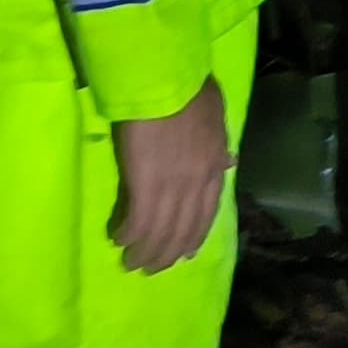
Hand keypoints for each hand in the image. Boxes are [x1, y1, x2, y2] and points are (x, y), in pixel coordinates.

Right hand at [108, 80, 230, 272]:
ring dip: (145, 252)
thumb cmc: (189, 89)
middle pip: (184, 230)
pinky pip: (138, 222)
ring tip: (131, 262)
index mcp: (214, 168)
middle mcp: (197, 185)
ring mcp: (172, 188)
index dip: (195, 236)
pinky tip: (119, 238)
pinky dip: (129, 234)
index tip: (186, 253)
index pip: (207, 213)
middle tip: (152, 267)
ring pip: (160, 233)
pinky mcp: (145, 187)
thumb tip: (228, 162)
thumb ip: (219, 143)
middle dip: (167, 253)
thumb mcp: (216, 116)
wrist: (166, 80)